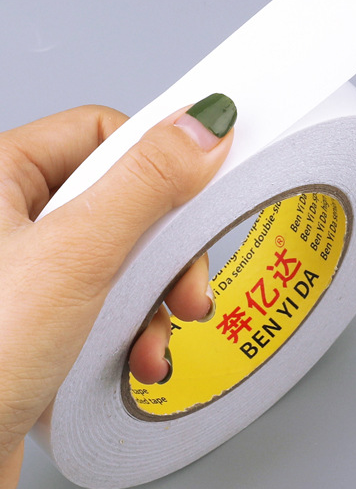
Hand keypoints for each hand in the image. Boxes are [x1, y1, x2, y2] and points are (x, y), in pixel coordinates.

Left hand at [0, 93, 235, 488]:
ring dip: (150, 303)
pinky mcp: (29, 329)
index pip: (100, 132)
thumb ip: (147, 183)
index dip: (155, 162)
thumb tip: (203, 126)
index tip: (197, 195)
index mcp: (0, 175)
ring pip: (116, 260)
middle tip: (183, 284)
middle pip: (119, 200)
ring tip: (153, 339)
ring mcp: (18, 276)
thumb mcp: (76, 255)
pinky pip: (99, 309)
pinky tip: (131, 361)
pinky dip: (125, 335)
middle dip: (162, 251)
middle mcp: (6, 220)